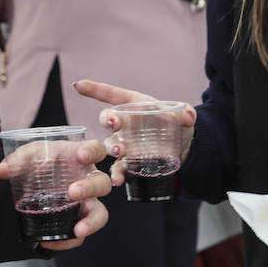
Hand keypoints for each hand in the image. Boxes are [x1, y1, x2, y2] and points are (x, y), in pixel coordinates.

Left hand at [0, 138, 111, 251]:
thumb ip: (17, 160)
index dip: (93, 152)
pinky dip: (67, 242)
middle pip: (102, 183)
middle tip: (72, 192)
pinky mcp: (77, 222)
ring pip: (100, 214)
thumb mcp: (29, 156)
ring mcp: (85, 203)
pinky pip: (79, 236)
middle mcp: (88, 180)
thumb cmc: (40, 162)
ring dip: (91, 222)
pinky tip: (50, 243)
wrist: (33, 180)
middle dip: (90, 188)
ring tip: (78, 230)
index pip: (96, 150)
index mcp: (79, 158)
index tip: (81, 156)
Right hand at [73, 80, 196, 186]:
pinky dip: (117, 174)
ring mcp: (124, 144)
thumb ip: (186, 115)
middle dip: (108, 119)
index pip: (112, 95)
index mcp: (134, 105)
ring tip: (120, 151)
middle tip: (112, 123)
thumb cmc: (177, 126)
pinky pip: (118, 168)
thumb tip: (188, 116)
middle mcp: (125, 123)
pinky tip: (118, 180)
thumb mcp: (184, 118)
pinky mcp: (128, 163)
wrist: (183, 150)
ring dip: (112, 146)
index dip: (95, 89)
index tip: (78, 86)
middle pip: (109, 119)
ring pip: (109, 144)